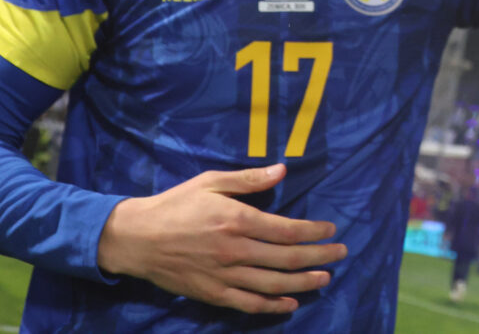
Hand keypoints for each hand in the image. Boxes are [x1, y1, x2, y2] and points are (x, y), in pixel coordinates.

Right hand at [97, 164, 346, 314]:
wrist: (137, 238)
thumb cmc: (176, 204)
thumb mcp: (211, 182)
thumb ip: (248, 179)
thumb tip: (282, 171)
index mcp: (237, 219)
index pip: (287, 229)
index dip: (314, 232)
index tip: (332, 231)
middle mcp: (235, 250)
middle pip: (287, 258)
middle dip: (319, 256)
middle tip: (341, 254)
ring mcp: (225, 275)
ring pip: (273, 284)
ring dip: (303, 282)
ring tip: (325, 278)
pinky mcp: (213, 294)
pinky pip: (249, 304)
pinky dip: (272, 306)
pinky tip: (290, 304)